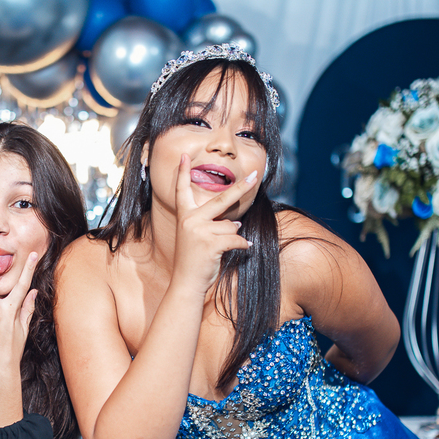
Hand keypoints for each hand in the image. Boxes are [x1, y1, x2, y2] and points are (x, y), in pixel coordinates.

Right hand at [171, 153, 257, 294]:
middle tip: (255, 176)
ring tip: (220, 247)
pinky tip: (242, 248)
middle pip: (221, 199)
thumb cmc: (193, 261)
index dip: (183, 172)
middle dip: (240, 188)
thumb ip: (212, 225)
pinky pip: (236, 239)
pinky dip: (242, 244)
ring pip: (231, 225)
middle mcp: (190, 220)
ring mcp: (200, 231)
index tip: (184, 156)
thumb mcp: (196, 237)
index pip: (182, 190)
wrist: (186, 283)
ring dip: (232, 236)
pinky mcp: (210, 244)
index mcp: (184, 216)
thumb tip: (236, 222)